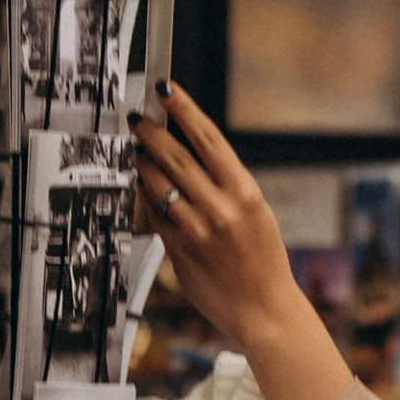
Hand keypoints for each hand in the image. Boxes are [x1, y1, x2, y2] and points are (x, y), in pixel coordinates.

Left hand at [132, 89, 353, 399]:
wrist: (264, 309)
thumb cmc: (263, 261)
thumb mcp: (257, 213)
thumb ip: (226, 184)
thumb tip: (191, 153)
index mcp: (246, 193)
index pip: (209, 138)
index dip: (183, 109)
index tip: (166, 90)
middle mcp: (220, 209)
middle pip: (175, 156)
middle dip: (151, 132)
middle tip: (137, 118)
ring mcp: (196, 230)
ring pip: (157, 183)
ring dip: (142, 161)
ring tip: (136, 149)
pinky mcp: (178, 250)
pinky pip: (153, 214)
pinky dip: (145, 195)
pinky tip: (142, 185)